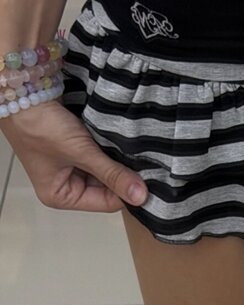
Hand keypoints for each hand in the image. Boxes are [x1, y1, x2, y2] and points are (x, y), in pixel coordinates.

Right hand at [0, 99, 148, 211]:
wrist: (22, 91)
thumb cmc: (43, 127)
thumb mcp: (81, 153)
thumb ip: (112, 174)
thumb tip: (141, 198)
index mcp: (61, 197)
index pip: (106, 203)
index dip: (126, 193)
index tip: (149, 181)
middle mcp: (65, 186)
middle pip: (106, 188)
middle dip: (121, 176)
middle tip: (147, 164)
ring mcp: (69, 167)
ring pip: (104, 171)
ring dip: (116, 161)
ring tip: (136, 153)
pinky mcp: (73, 149)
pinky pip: (98, 156)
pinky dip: (108, 150)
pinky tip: (123, 143)